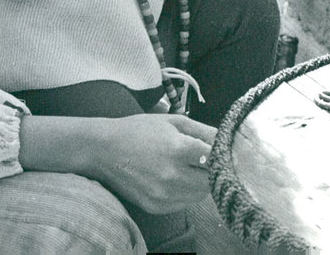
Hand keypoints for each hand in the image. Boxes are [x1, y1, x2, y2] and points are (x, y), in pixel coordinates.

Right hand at [91, 114, 215, 213]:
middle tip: (202, 159)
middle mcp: (174, 175)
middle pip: (212, 180)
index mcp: (179, 148)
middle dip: (212, 169)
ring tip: (185, 167)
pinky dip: (185, 192)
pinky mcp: (158, 207)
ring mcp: (165, 194)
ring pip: (201, 194)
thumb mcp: (171, 121)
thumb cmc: (138, 130)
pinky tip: (172, 177)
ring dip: (200, 182)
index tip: (220, 150)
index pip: (217, 158)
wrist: (103, 150)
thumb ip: (202, 130)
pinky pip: (185, 203)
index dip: (221, 153)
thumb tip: (226, 139)